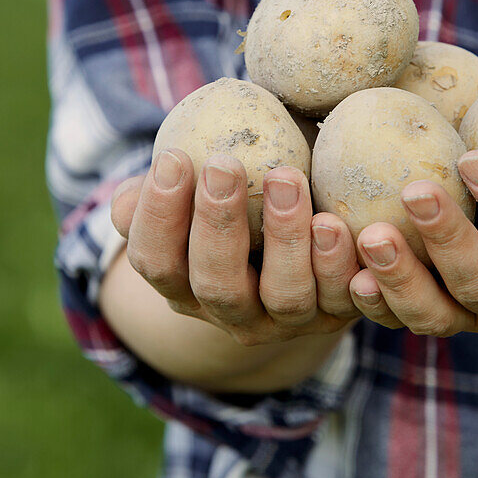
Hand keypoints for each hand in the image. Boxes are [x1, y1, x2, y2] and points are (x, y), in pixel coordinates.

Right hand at [110, 150, 359, 345]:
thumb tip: (136, 185)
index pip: (155, 261)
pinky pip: (341, 297)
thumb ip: (165, 188)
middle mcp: (231, 313)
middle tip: (224, 166)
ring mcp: (286, 320)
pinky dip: (338, 263)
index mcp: (183, 284)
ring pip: (283, 294)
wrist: (307, 248)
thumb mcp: (196, 195)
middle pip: (215, 283)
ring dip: (284, 238)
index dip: (158, 215)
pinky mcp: (336, 315)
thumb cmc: (240, 200)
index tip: (174, 157)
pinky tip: (335, 223)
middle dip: (217, 225)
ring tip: (287, 180)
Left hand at [348, 119, 477, 334]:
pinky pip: (398, 319)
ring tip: (362, 234)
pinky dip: (371, 302)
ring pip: (433, 315)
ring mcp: (471, 318)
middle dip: (447, 244)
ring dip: (398, 280)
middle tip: (413, 190)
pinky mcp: (433, 316)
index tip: (476, 157)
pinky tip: (343, 270)